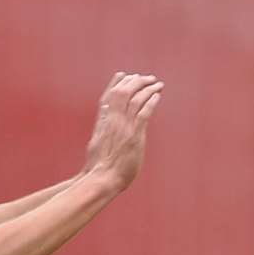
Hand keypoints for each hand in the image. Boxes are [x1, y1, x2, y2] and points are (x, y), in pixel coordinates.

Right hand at [83, 71, 163, 188]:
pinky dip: (150, 102)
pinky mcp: (134, 136)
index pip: (107, 97)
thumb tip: (102, 127)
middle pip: (122, 93)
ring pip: (134, 100)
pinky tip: (157, 96)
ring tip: (157, 84)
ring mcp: (123, 128)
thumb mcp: (96, 146)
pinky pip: (143, 113)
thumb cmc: (98, 168)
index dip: (115, 84)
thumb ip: (101, 133)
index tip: (123, 75)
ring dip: (147, 89)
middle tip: (147, 78)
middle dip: (135, 82)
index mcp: (102, 123)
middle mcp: (112, 122)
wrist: (101, 179)